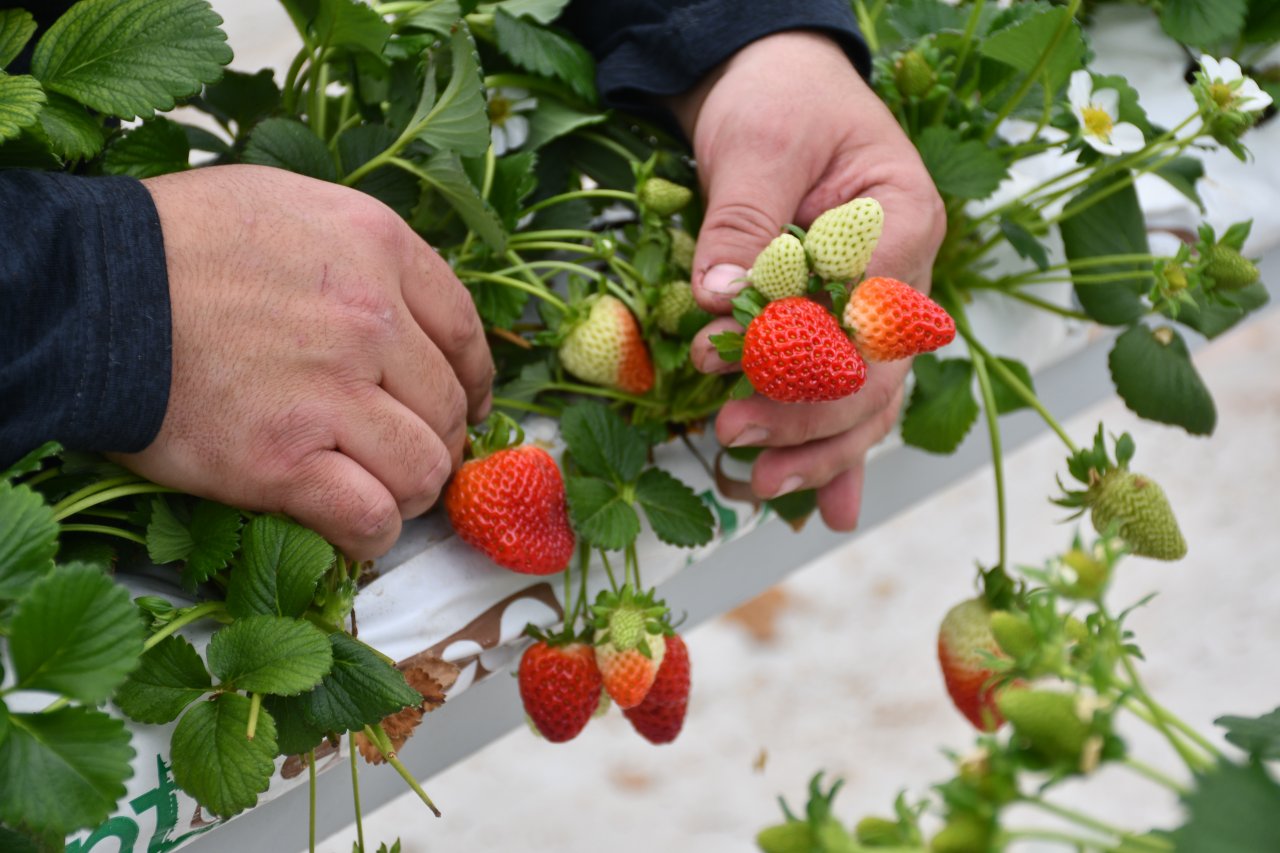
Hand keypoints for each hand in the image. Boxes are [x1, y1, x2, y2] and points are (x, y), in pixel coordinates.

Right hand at [116, 165, 492, 559]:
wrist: (89, 289)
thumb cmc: (181, 242)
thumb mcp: (291, 203)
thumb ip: (363, 251)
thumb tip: (404, 304)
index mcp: (379, 250)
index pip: (466, 333)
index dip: (474, 381)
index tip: (469, 405)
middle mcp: (370, 320)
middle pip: (448, 408)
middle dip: (438, 439)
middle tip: (409, 452)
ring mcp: (330, 393)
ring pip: (424, 469)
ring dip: (410, 490)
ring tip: (380, 489)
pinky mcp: (283, 462)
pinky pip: (368, 518)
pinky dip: (371, 534)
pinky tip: (355, 527)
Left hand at [669, 31, 945, 530]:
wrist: (777, 83)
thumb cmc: (778, 100)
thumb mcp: (759, 143)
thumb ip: (744, 220)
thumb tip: (718, 301)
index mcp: (903, 221)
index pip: (865, 313)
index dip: (798, 349)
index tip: (724, 360)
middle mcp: (902, 278)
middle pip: (873, 373)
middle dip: (804, 415)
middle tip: (732, 436)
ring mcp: (879, 311)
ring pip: (868, 403)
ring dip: (819, 453)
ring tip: (760, 488)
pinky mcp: (845, 329)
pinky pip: (851, 401)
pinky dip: (837, 456)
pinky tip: (826, 510)